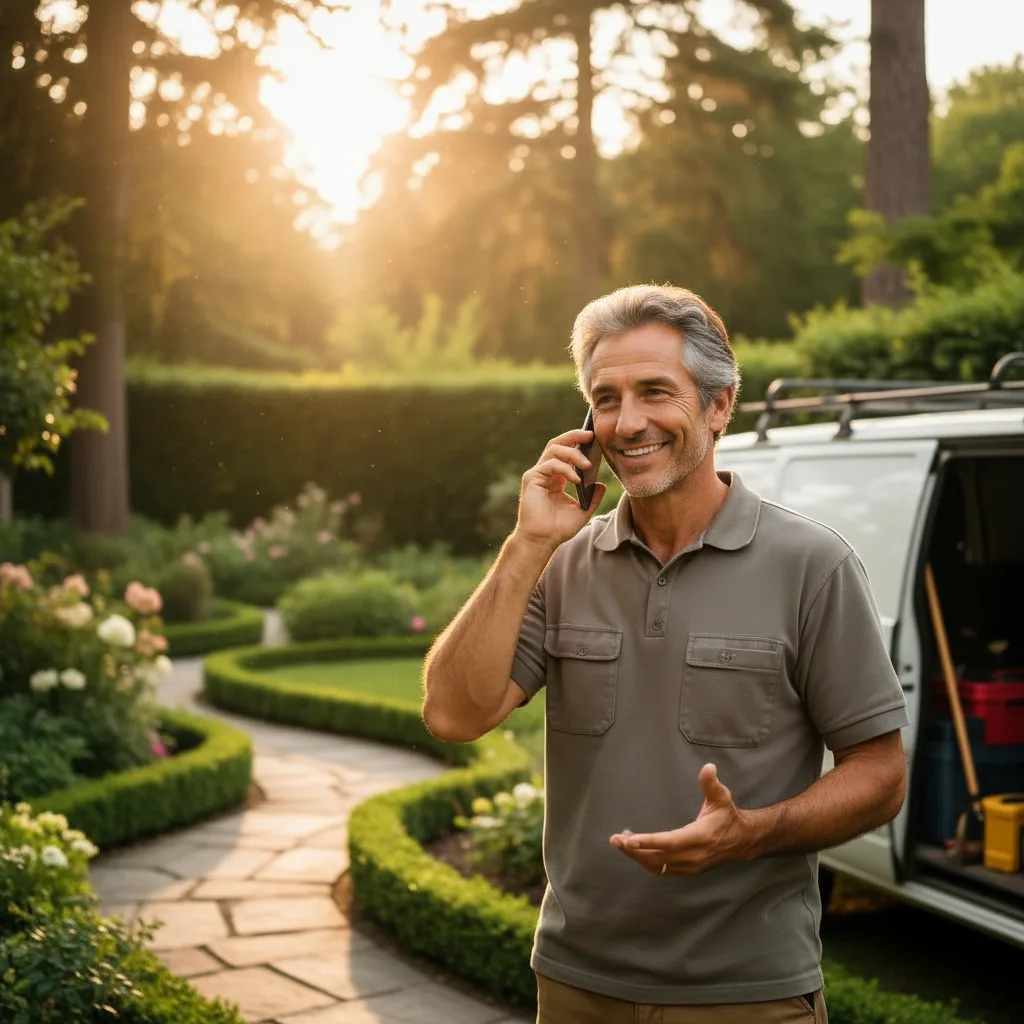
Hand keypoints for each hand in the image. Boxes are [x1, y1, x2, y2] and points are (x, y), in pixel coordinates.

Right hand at [513, 429, 606, 551]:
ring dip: (573, 454)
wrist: (542, 541)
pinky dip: (565, 469)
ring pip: (554, 450)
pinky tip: (577, 479)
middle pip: (558, 444)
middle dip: (574, 436)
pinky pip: (550, 465)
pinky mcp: (531, 479)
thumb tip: (602, 485)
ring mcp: (537, 474)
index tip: (594, 438)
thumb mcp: (583, 511)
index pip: (566, 452)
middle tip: (590, 435)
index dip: (578, 442)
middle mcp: (546, 472)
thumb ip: (593, 497)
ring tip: (587, 464)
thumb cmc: (558, 528)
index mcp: (557, 477)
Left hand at [609, 764, 752, 876]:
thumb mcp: (722, 797)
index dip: (649, 841)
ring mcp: (690, 866)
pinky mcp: (687, 870)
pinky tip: (635, 851)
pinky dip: (646, 861)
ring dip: (637, 857)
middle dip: (635, 850)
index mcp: (699, 837)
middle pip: (658, 857)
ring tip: (620, 843)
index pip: (670, 842)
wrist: (741, 840)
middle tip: (615, 840)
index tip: (628, 840)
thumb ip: (711, 783)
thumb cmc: (727, 816)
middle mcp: (693, 855)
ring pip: (658, 866)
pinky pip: (662, 869)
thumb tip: (708, 767)